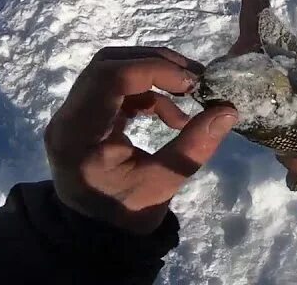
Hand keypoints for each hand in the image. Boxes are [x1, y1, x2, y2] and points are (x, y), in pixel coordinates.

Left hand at [44, 47, 238, 233]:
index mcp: (79, 135)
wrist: (96, 233)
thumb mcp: (162, 184)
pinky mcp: (83, 114)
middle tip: (193, 78)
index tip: (192, 83)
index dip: (154, 70)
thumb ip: (194, 146)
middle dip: (154, 64)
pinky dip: (146, 90)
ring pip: (110, 68)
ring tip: (187, 95)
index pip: (110, 78)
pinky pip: (113, 85)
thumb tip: (228, 110)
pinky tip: (171, 115)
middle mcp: (67, 117)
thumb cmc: (126, 213)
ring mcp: (72, 113)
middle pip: (107, 64)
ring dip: (152, 74)